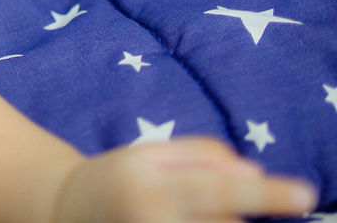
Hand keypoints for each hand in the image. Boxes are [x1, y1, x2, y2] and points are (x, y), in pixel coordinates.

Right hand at [52, 136, 317, 221]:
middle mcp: (153, 220)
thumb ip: (203, 155)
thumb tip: (254, 175)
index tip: (305, 194)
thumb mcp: (150, 154)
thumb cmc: (117, 179)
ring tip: (179, 214)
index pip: (220, 189)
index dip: (266, 195)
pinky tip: (182, 218)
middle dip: (232, 213)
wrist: (64, 214)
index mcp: (151, 184)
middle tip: (192, 204)